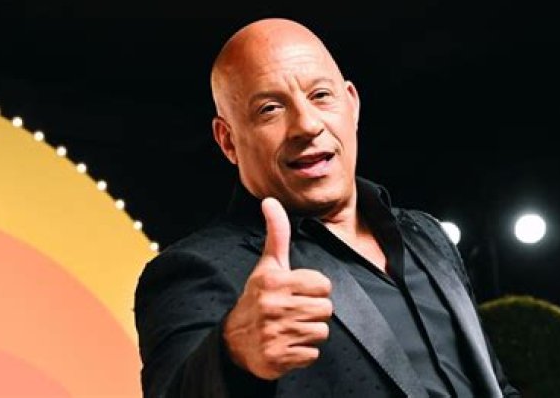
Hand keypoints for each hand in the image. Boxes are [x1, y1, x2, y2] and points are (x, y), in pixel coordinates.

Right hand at [223, 197, 332, 379]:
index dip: (314, 289)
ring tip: (291, 328)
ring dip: (309, 333)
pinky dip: (303, 353)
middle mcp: (274, 306)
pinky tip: (287, 345)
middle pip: (326, 309)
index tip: (298, 292)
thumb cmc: (258, 298)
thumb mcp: (267, 265)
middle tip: (294, 312)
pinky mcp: (278, 357)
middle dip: (313, 312)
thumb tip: (270, 201)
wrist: (234, 341)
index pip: (324, 285)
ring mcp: (275, 333)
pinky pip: (312, 355)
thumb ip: (276, 234)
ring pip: (321, 332)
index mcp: (275, 282)